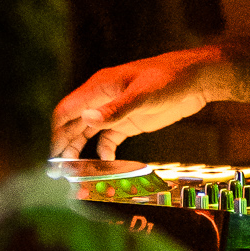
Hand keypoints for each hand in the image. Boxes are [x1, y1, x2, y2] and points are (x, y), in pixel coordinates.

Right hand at [51, 47, 224, 161]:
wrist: (197, 79)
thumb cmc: (170, 79)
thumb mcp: (143, 95)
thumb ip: (116, 109)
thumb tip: (86, 119)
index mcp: (100, 88)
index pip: (67, 110)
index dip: (57, 132)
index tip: (52, 155)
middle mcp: (102, 99)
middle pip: (73, 123)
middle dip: (64, 144)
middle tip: (57, 171)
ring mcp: (116, 111)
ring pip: (88, 131)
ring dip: (80, 149)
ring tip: (73, 171)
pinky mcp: (130, 122)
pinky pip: (108, 138)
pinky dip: (103, 151)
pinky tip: (104, 163)